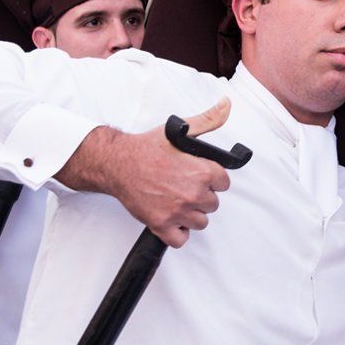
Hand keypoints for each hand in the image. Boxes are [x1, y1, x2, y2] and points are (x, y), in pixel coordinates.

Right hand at [55, 98, 232, 246]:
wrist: (118, 163)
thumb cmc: (147, 148)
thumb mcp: (181, 130)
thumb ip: (209, 120)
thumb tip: (226, 105)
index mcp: (202, 171)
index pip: (224, 183)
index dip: (212, 179)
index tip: (200, 176)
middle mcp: (193, 193)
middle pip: (213, 204)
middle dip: (201, 196)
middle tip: (184, 186)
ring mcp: (178, 211)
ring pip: (200, 222)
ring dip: (191, 214)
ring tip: (177, 201)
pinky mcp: (161, 225)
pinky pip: (181, 239)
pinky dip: (178, 233)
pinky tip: (172, 219)